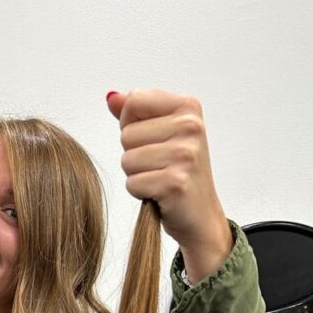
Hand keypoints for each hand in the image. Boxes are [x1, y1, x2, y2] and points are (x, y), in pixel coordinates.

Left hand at [106, 88, 229, 250]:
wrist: (200, 215)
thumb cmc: (179, 172)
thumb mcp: (162, 133)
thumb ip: (136, 113)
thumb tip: (111, 98)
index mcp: (189, 107)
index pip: (134, 101)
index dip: (131, 124)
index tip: (152, 140)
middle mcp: (191, 127)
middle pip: (127, 134)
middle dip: (134, 154)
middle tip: (159, 165)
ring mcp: (185, 155)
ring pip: (127, 160)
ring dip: (136, 175)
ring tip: (159, 178)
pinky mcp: (175, 182)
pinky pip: (132, 183)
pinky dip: (140, 192)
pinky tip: (160, 193)